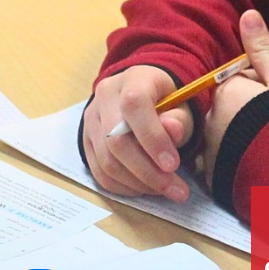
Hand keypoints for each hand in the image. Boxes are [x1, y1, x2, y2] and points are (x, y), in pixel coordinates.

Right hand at [82, 65, 193, 201]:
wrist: (141, 93)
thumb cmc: (166, 100)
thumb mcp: (182, 104)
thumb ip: (180, 118)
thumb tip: (173, 130)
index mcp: (132, 79)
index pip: (135, 106)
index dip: (153, 137)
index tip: (173, 165)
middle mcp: (105, 97)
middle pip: (117, 141)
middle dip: (149, 171)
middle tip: (177, 190)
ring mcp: (91, 120)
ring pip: (107, 161)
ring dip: (139, 183)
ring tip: (166, 190)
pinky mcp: (86, 141)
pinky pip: (99, 172)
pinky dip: (124, 187)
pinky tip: (145, 189)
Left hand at [201, 9, 268, 183]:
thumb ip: (263, 50)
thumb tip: (248, 14)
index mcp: (224, 91)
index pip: (235, 84)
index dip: (260, 93)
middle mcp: (208, 119)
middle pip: (225, 111)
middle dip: (245, 118)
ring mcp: (207, 151)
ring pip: (220, 138)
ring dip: (237, 142)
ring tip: (267, 153)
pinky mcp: (212, 179)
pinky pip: (218, 165)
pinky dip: (232, 165)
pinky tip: (255, 170)